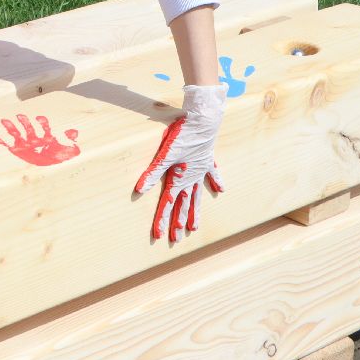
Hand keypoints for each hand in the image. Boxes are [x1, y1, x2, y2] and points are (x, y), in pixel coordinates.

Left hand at [134, 82, 226, 241]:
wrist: (203, 121)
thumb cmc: (182, 136)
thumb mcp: (164, 155)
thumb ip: (152, 174)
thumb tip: (139, 190)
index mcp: (179, 179)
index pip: (167, 204)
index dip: (162, 219)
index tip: (159, 235)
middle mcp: (191, 179)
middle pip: (183, 205)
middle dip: (178, 222)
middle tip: (175, 239)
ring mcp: (201, 171)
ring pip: (197, 196)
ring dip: (195, 211)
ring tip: (194, 228)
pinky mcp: (207, 160)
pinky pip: (212, 174)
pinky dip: (215, 181)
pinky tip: (220, 190)